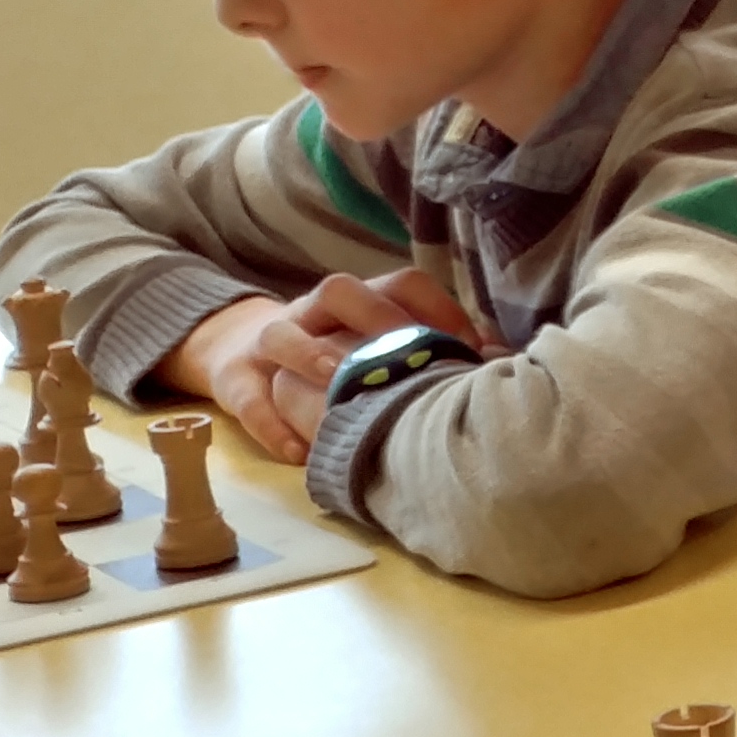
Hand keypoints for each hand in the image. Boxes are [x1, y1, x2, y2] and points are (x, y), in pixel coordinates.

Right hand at [159, 272, 456, 462]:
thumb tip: (502, 364)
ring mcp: (271, 341)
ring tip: (339, 381)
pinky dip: (272, 426)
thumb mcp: (376, 346)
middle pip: (338, 290)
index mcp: (359, 299)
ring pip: (282, 332)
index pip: (403, 284)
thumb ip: (430, 351)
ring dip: (312, 354)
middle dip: (376, 317)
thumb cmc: (335, 354)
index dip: (439, 308)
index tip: (471, 347)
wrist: (242, 354)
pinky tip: (299, 453)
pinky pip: (248, 397)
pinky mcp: (235, 378)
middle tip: (409, 351)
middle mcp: (314, 311)